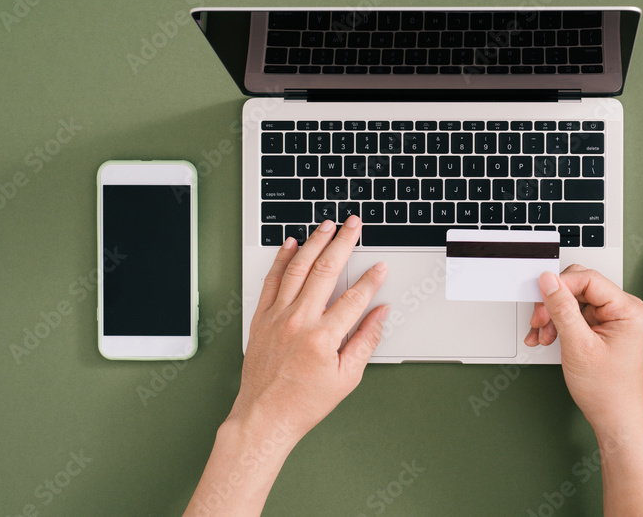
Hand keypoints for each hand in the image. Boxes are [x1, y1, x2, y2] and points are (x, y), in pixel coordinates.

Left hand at [228, 215, 388, 442]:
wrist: (264, 417)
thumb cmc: (303, 403)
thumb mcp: (346, 378)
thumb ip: (366, 340)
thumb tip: (380, 314)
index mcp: (323, 338)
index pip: (354, 298)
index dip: (371, 280)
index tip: (380, 267)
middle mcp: (298, 322)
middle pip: (326, 271)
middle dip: (343, 243)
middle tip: (353, 225)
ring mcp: (277, 317)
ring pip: (298, 268)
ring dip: (314, 243)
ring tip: (327, 226)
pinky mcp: (261, 318)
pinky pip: (272, 280)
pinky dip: (282, 259)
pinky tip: (291, 244)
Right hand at [525, 264, 642, 428]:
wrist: (613, 418)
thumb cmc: (607, 391)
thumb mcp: (578, 345)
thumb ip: (562, 309)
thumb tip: (549, 281)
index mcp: (629, 310)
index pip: (589, 280)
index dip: (560, 286)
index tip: (540, 294)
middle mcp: (625, 311)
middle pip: (579, 288)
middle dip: (554, 304)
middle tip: (539, 321)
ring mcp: (614, 320)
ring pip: (573, 302)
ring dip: (553, 317)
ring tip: (542, 336)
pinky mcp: (603, 328)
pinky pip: (576, 315)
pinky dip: (559, 325)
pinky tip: (548, 338)